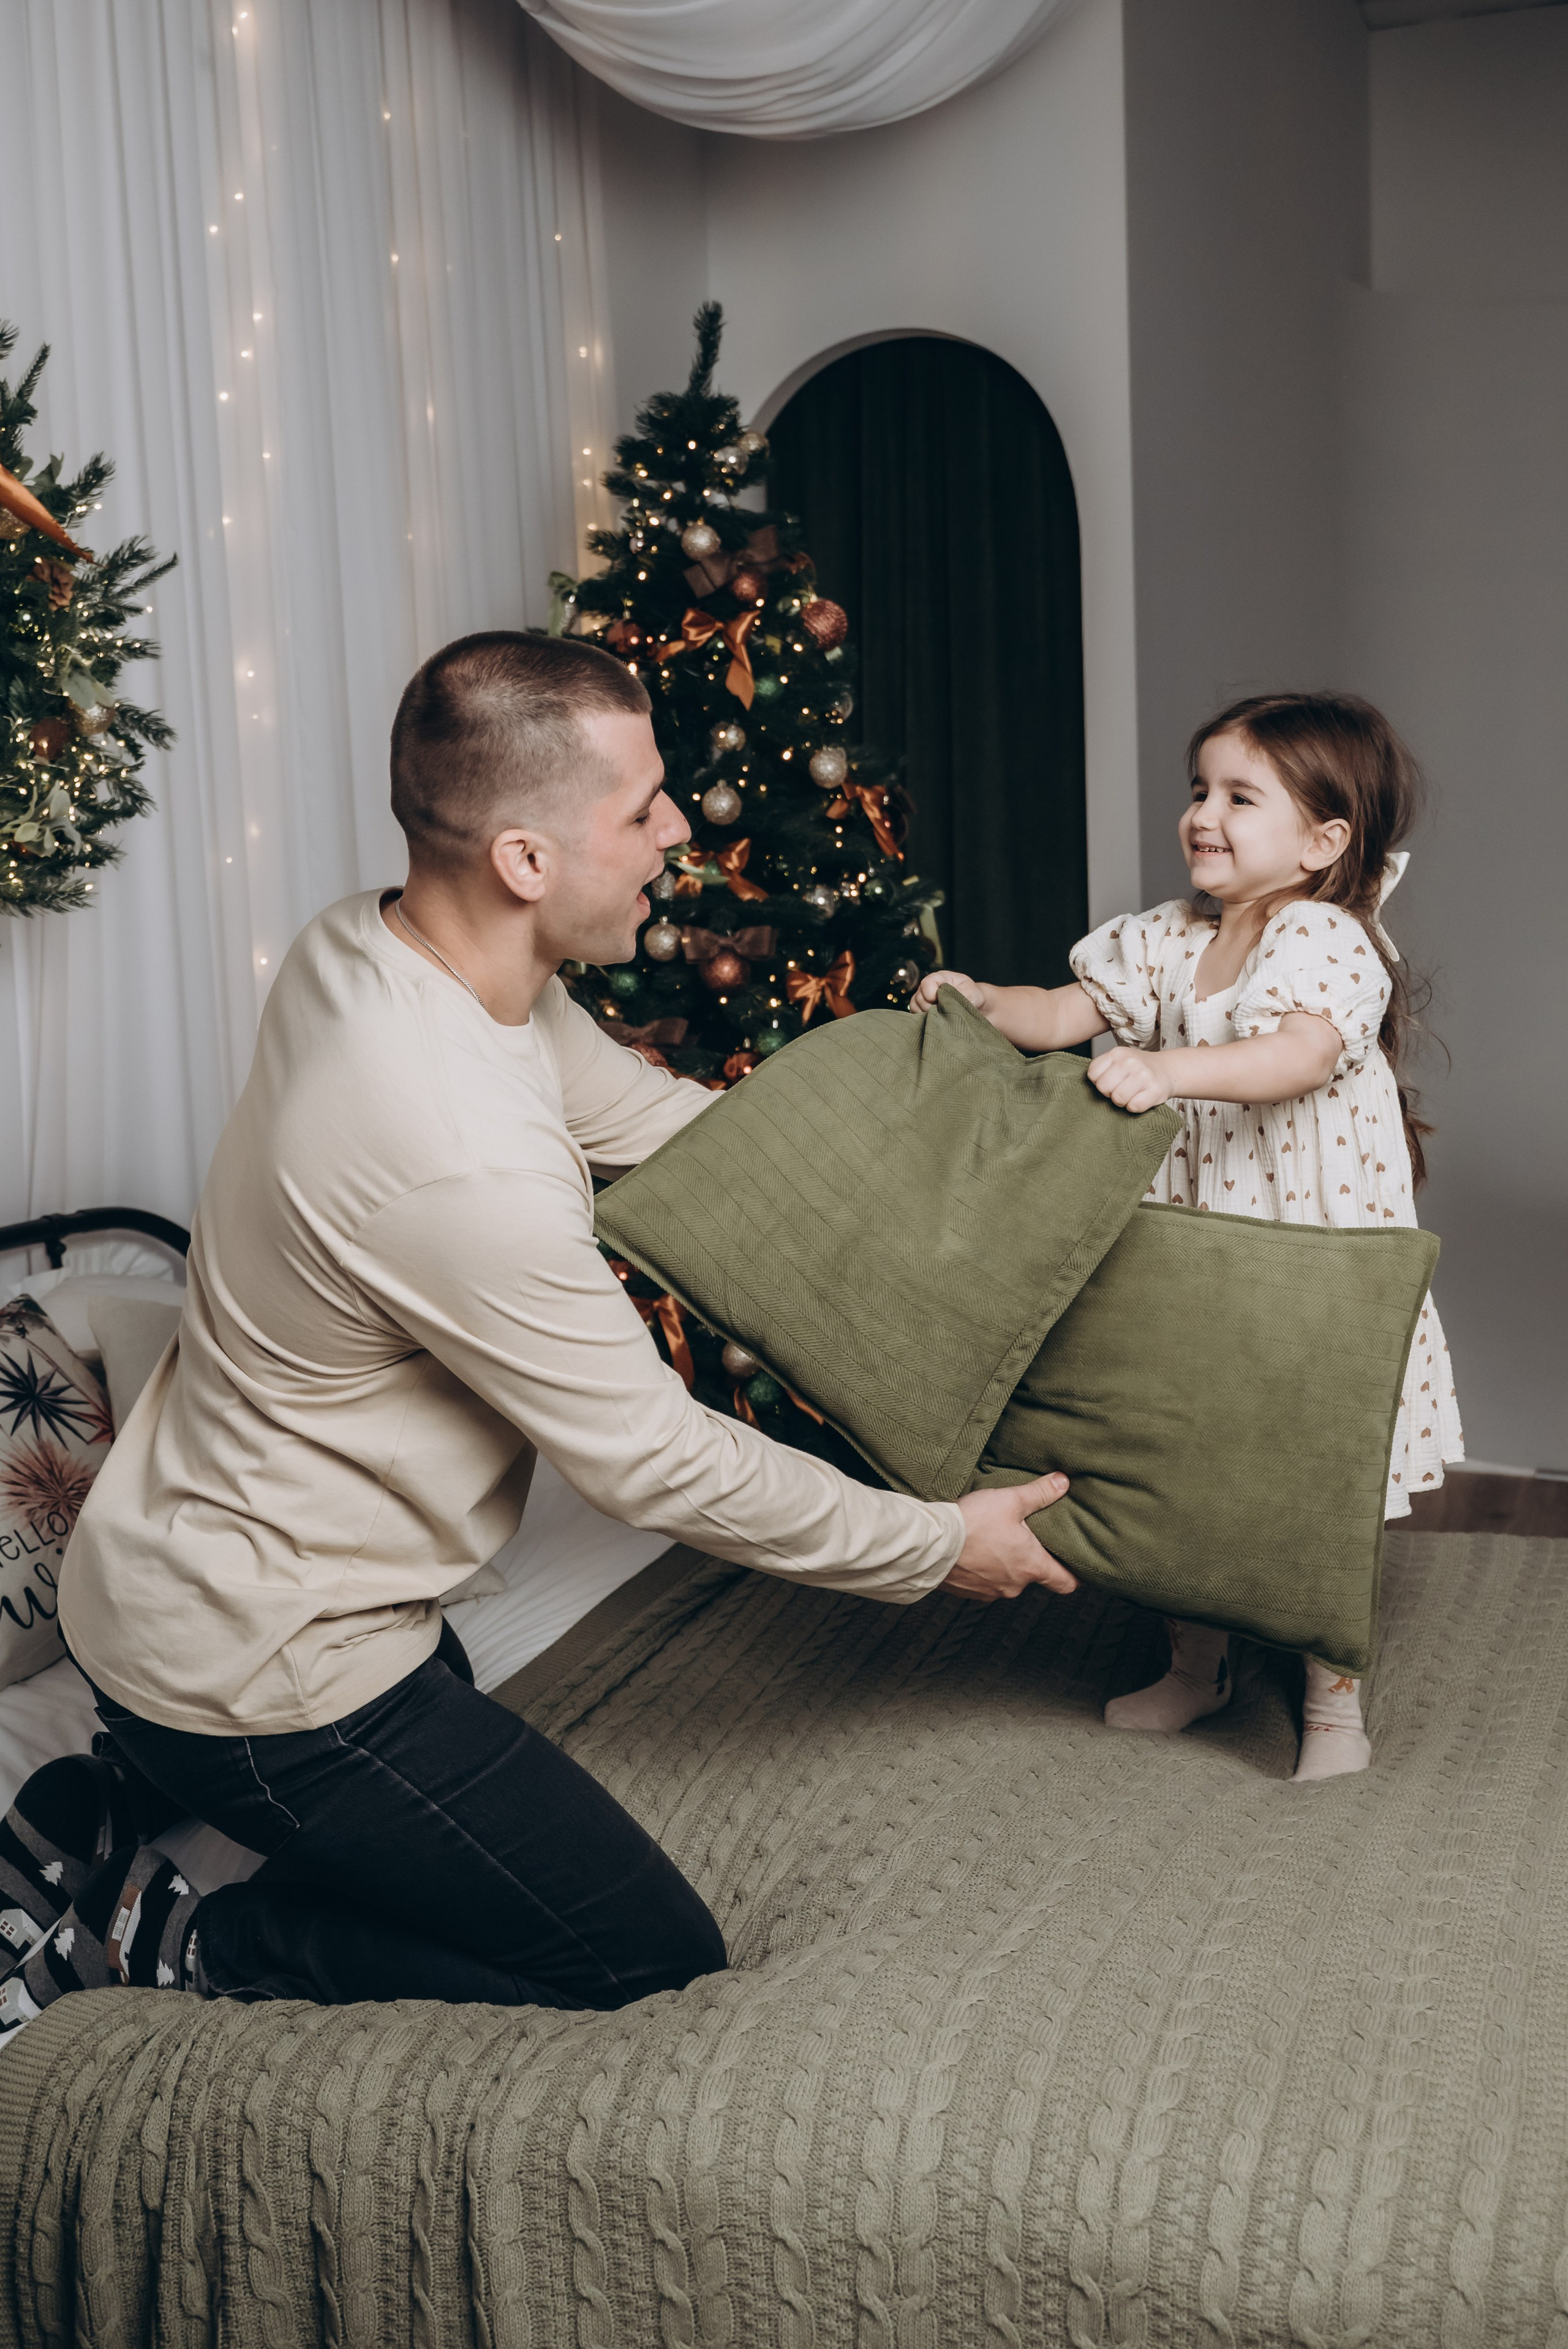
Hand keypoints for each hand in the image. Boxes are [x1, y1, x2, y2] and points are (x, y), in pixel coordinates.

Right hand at [910, 968, 990, 1014]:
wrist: (975, 1006)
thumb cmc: (973, 995)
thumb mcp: (971, 991)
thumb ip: (957, 993)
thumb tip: (943, 1000)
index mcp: (941, 977)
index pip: (927, 983)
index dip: (931, 994)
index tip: (938, 1002)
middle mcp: (929, 987)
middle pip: (919, 997)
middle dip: (930, 1007)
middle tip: (943, 1012)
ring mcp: (924, 998)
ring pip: (915, 1007)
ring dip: (927, 1015)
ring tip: (941, 1017)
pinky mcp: (922, 1010)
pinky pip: (915, 1015)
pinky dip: (923, 1020)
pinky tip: (935, 1021)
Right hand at [945, 1473, 1076, 1600]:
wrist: (930, 1545)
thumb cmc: (973, 1522)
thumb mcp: (1010, 1500)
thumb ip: (1040, 1493)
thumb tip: (1064, 1482)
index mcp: (1032, 1566)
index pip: (1066, 1583)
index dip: (1074, 1575)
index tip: (1075, 1566)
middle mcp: (1015, 1586)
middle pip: (1034, 1576)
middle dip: (1030, 1558)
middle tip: (1023, 1536)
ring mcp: (990, 1592)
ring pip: (1007, 1578)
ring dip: (1004, 1563)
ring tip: (994, 1540)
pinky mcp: (968, 1592)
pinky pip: (984, 1581)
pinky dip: (983, 1569)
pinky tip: (974, 1549)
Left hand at [1087, 1045, 1173, 1113]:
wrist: (1167, 1070)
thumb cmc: (1137, 1069)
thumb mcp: (1119, 1061)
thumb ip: (1103, 1069)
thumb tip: (1087, 1088)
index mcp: (1117, 1053)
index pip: (1093, 1074)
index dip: (1099, 1082)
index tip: (1110, 1081)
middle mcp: (1130, 1062)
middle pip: (1103, 1088)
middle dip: (1110, 1093)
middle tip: (1121, 1089)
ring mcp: (1144, 1075)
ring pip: (1118, 1099)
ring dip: (1123, 1102)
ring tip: (1131, 1094)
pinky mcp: (1155, 1090)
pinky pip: (1134, 1107)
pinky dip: (1135, 1107)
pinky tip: (1141, 1098)